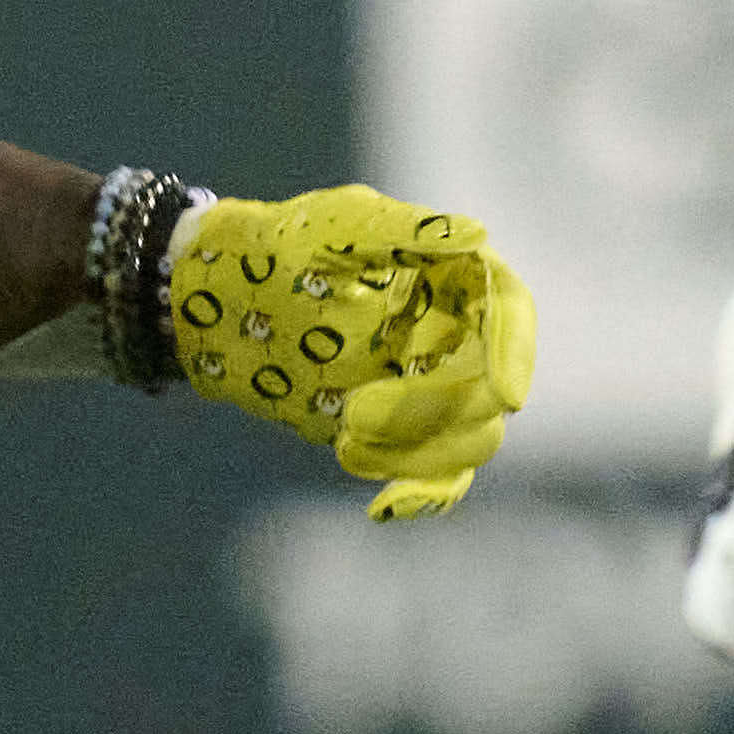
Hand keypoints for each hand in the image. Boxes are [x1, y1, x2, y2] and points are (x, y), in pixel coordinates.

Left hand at [167, 185, 534, 519]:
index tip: (506, 393)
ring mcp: (426, 387)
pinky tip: (383, 507)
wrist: (218, 297)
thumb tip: (477, 237)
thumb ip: (403, 230)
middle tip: (356, 414)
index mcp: (451, 277)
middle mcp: (452, 334)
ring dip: (417, 450)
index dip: (515, 352)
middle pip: (489, 390)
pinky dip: (418, 493)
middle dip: (435, 410)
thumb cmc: (282, 245)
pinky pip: (432, 474)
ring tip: (346, 437)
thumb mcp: (337, 226)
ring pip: (467, 439)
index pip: (507, 311)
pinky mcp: (396, 431)